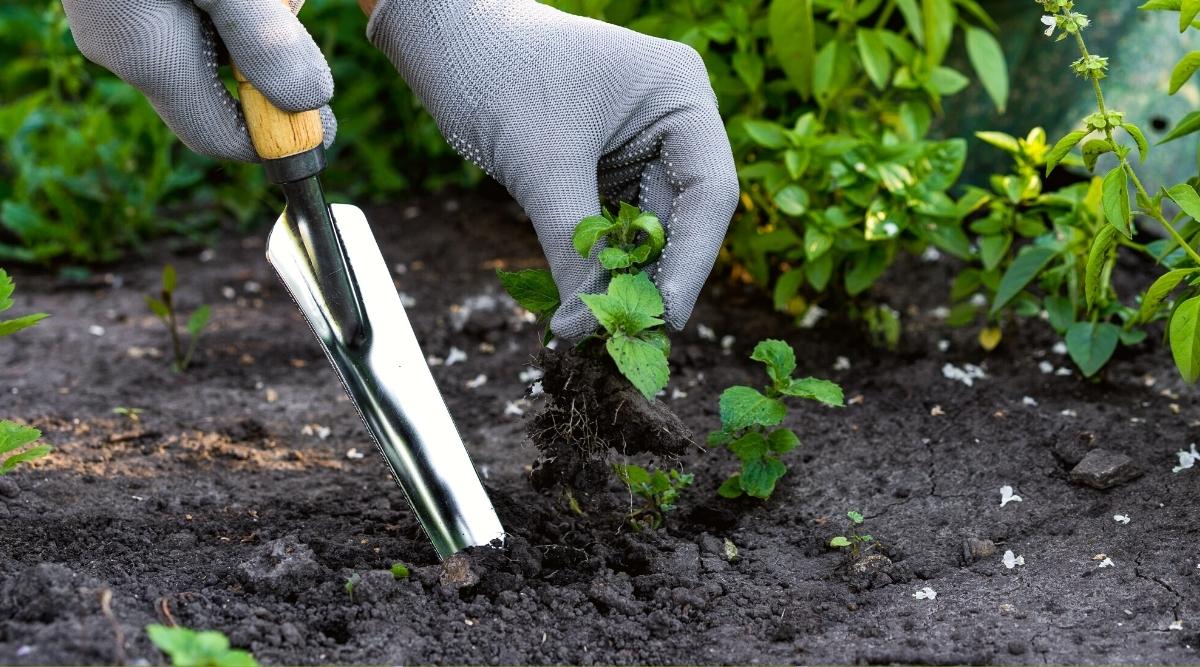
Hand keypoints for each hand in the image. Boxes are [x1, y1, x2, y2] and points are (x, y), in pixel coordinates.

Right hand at [61, 0, 336, 161]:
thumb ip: (265, 40)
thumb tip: (309, 103)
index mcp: (149, 58)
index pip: (220, 138)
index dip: (278, 136)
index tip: (326, 117)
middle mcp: (124, 48)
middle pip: (220, 89)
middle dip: (266, 59)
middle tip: (286, 9)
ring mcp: (119, 18)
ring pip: (210, 45)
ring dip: (253, 17)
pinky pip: (193, 14)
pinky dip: (229, 2)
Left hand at [368, 0, 738, 339]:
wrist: (443, 37)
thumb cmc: (496, 73)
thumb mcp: (543, 167)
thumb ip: (572, 249)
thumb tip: (583, 329)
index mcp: (681, 94)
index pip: (709, 191)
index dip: (692, 261)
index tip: (666, 317)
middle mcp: (675, 117)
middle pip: (684, 216)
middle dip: (653, 274)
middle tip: (625, 332)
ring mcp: (643, 142)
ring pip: (648, 227)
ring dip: (624, 275)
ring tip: (599, 323)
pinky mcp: (609, 164)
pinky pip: (617, 225)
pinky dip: (600, 260)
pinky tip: (585, 298)